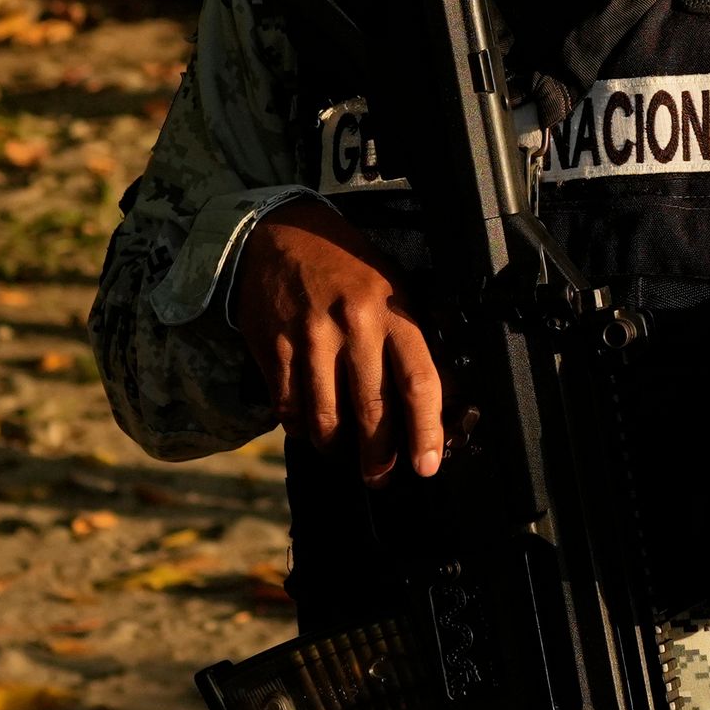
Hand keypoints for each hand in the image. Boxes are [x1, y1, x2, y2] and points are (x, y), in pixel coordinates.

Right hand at [233, 199, 447, 483]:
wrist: (281, 233)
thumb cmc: (347, 268)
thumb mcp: (393, 289)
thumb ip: (410, 340)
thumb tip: (435, 402)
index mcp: (394, 311)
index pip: (418, 381)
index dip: (425, 431)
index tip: (426, 466)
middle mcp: (354, 325)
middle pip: (371, 409)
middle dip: (379, 457)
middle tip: (381, 476)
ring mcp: (310, 338)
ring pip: (326, 418)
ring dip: (338, 449)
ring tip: (345, 458)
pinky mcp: (274, 348)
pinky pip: (289, 407)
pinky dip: (301, 428)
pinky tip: (311, 430)